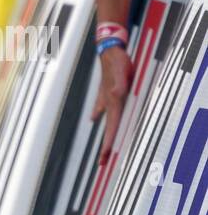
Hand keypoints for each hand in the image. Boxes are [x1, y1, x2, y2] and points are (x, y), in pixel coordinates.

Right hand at [92, 44, 132, 162]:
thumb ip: (118, 84)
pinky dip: (98, 116)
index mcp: (113, 102)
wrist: (109, 50)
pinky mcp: (106, 94)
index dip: (109, 142)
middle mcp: (108, 104)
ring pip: (106, 122)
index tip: (106, 157)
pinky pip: (101, 109)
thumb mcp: (121, 73)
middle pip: (108, 130)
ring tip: (103, 152)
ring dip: (105, 137)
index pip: (112, 127)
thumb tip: (116, 93)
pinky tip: (93, 120)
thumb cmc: (117, 62)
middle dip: (105, 148)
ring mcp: (106, 99)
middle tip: (102, 164)